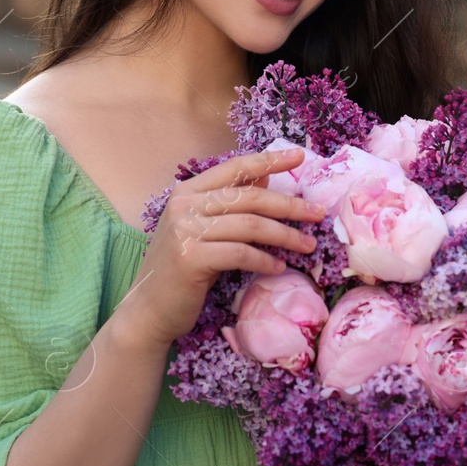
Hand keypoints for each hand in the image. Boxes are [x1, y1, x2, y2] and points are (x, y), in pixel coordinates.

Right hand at [118, 148, 325, 351]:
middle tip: (317, 214)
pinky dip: (265, 260)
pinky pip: (241, 254)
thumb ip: (230, 202)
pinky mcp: (191, 258)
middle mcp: (184, 205)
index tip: (299, 156)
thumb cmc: (180, 269)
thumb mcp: (203, 229)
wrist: (149, 309)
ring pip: (250, 225)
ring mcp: (185, 231)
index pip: (235, 168)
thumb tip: (266, 176)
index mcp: (187, 192)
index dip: (269, 160)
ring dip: (285, 236)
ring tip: (308, 245)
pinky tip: (279, 267)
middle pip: (249, 197)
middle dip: (289, 205)